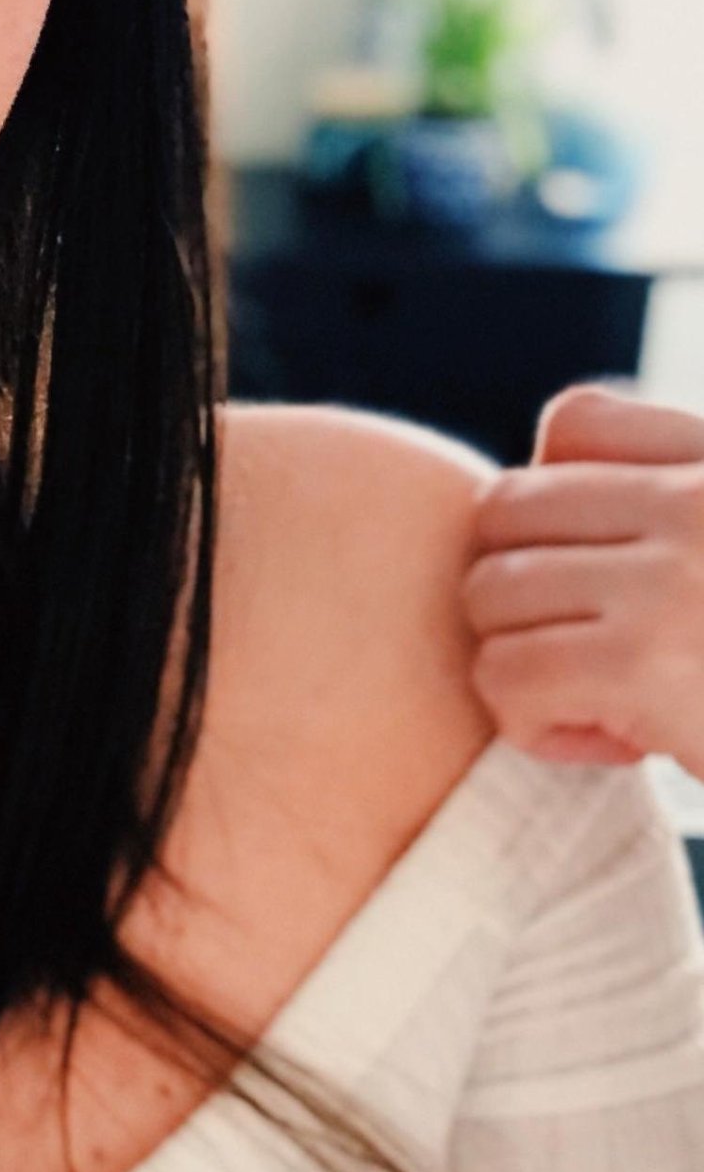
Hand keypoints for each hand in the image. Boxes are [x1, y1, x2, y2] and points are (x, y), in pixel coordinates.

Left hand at [464, 382, 703, 776]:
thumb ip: (674, 513)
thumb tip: (546, 476)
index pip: (576, 422)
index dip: (560, 507)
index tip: (614, 579)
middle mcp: (697, 502)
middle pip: (503, 508)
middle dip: (526, 590)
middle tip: (601, 656)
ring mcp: (671, 580)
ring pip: (488, 595)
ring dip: (531, 664)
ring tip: (621, 705)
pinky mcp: (645, 665)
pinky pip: (508, 677)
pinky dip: (539, 726)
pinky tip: (626, 749)